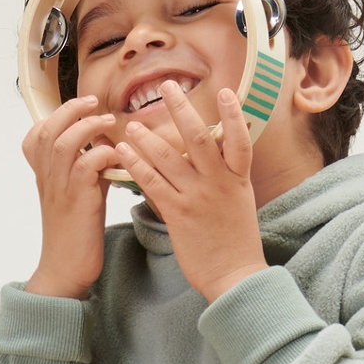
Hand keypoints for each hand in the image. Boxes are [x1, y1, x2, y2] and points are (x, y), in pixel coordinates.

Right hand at [23, 95, 120, 298]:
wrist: (66, 271)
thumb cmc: (76, 235)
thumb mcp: (78, 196)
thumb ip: (86, 171)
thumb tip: (107, 148)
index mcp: (45, 177)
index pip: (35, 135)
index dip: (54, 116)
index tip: (78, 109)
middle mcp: (48, 179)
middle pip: (48, 130)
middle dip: (70, 109)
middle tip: (93, 102)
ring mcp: (60, 190)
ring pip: (63, 143)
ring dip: (87, 127)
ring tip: (108, 122)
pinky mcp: (78, 202)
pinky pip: (86, 166)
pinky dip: (103, 154)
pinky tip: (117, 156)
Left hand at [113, 84, 267, 301]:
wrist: (235, 277)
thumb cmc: (235, 243)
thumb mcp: (239, 204)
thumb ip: (226, 179)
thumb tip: (213, 159)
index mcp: (238, 180)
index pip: (239, 140)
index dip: (233, 115)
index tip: (226, 92)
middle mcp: (218, 183)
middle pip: (199, 138)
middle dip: (182, 110)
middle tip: (167, 87)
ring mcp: (198, 197)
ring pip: (169, 158)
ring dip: (148, 137)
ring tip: (131, 123)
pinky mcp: (178, 214)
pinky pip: (153, 183)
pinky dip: (137, 165)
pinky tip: (124, 153)